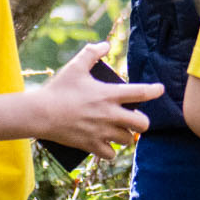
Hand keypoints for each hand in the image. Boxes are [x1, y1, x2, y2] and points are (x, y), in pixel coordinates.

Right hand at [37, 45, 161, 155]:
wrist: (40, 113)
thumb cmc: (58, 89)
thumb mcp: (75, 66)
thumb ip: (91, 53)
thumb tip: (105, 45)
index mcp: (109, 94)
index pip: (141, 93)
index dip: (154, 91)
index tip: (159, 89)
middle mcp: (109, 115)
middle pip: (142, 123)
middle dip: (141, 121)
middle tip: (134, 118)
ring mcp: (101, 132)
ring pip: (128, 140)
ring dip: (126, 136)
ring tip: (119, 131)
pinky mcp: (91, 145)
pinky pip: (110, 155)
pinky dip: (110, 152)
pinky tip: (107, 147)